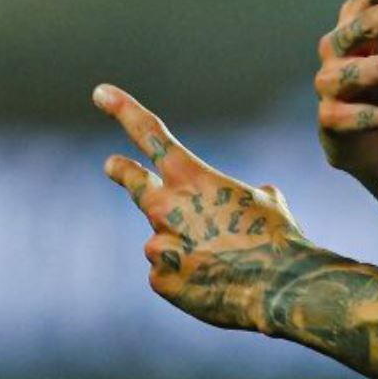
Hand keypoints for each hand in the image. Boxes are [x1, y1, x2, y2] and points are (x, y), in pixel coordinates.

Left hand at [96, 83, 306, 332]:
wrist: (277, 286)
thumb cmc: (276, 238)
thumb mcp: (268, 202)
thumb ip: (245, 195)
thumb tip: (253, 198)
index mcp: (192, 178)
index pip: (151, 134)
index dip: (123, 110)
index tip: (100, 93)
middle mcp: (167, 207)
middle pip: (135, 184)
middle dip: (123, 172)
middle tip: (111, 165)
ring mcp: (159, 244)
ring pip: (164, 239)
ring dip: (186, 246)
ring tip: (221, 262)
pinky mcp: (159, 279)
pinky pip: (170, 273)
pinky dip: (188, 276)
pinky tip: (214, 284)